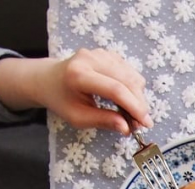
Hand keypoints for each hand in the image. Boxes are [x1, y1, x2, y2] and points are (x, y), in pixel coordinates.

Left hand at [0, 49, 152, 132]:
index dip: (134, 107)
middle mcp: (90, 59)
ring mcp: (100, 53)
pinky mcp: (108, 54)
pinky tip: (126, 99)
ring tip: (132, 113)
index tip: (145, 124)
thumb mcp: (77, 117)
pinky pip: (130, 72)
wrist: (49, 79)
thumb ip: (102, 121)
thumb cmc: (62, 100)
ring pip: (133, 76)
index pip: (115, 90)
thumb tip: (126, 128)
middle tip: (141, 123)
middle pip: (128, 82)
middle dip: (140, 104)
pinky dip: (134, 88)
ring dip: (138, 97)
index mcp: (78, 75)